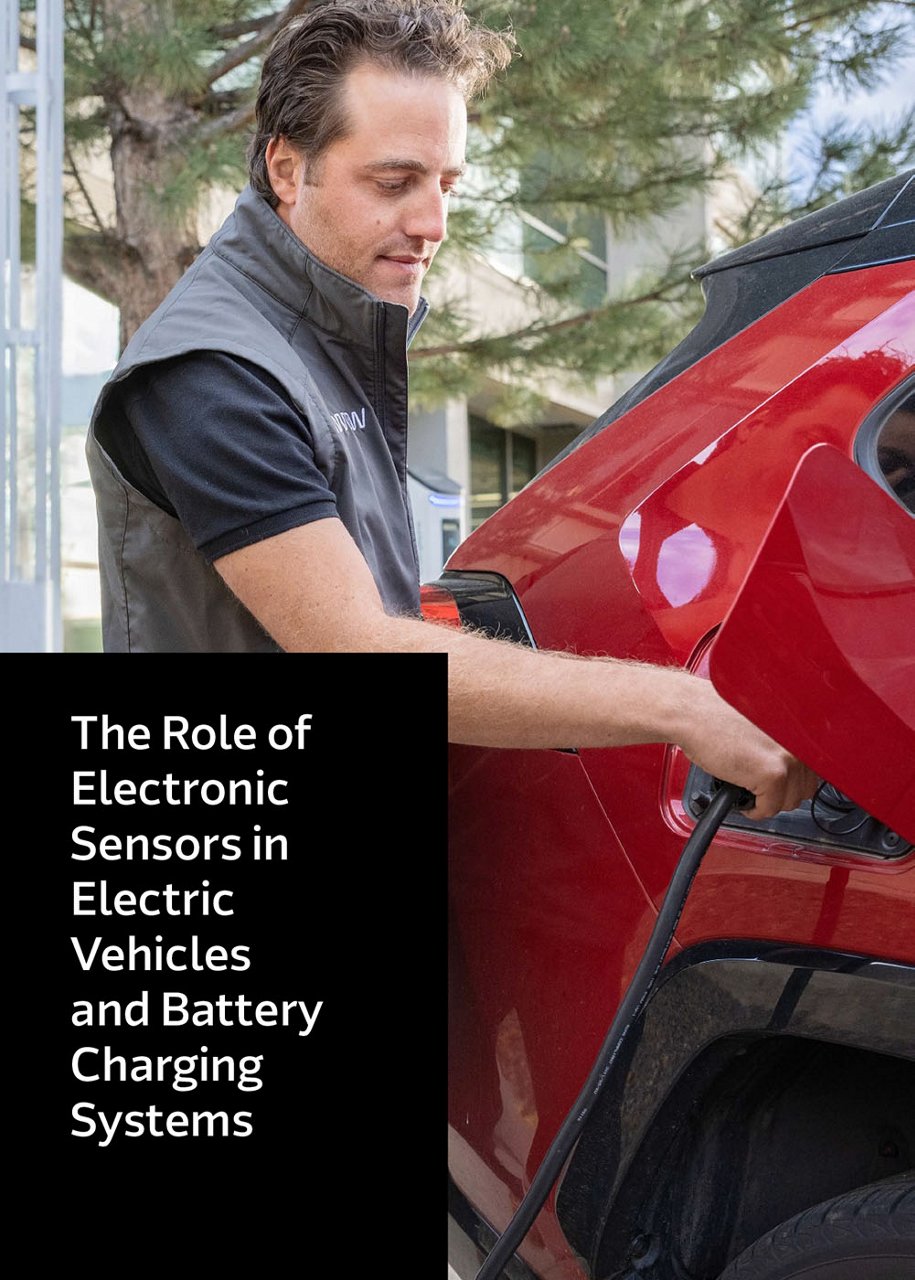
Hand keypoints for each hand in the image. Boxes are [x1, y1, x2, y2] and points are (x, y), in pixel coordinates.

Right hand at [677, 678, 818, 819]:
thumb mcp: (761, 727)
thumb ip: (782, 746)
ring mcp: (788, 758)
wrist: (692, 712)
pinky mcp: (772, 775)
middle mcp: (800, 742)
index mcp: (800, 728)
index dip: (792, 783)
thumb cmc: (716, 716)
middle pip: (805, 789)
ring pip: (789, 802)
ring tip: (749, 792)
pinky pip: (769, 808)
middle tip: (759, 791)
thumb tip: (790, 773)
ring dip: (768, 803)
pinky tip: (742, 799)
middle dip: (780, 795)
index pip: (813, 770)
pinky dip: (755, 811)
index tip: (779, 786)